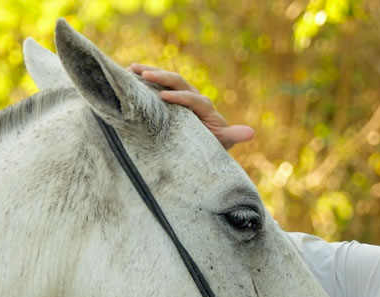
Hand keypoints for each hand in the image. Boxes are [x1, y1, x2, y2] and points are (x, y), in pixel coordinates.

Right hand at [129, 63, 254, 149]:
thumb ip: (233, 136)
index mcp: (205, 107)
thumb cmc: (212, 145)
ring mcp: (180, 94)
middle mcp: (193, 96)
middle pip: (179, 82)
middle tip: (144, 75)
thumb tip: (251, 133)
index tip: (164, 97)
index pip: (194, 98)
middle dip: (162, 78)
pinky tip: (128, 73)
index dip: (181, 96)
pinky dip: (144, 78)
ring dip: (150, 72)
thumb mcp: (222, 142)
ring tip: (132, 69)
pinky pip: (157, 84)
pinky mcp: (170, 97)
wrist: (204, 144)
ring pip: (167, 79)